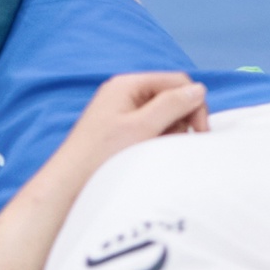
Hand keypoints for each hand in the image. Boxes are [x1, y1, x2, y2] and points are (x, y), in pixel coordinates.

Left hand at [61, 71, 208, 180]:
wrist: (69, 187)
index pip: (176, 82)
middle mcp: (125, 96)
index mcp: (127, 85)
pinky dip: (158, 142)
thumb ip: (171, 105)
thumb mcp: (141, 128)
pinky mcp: (121, 134)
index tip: (199, 132)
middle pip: (170, 98)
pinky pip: (151, 131)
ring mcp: (123, 115)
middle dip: (181, 120)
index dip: (192, 103)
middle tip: (177, 145)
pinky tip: (150, 158)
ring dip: (170, 134)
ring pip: (163, 117)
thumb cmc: (100, 156)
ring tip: (158, 153)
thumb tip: (198, 90)